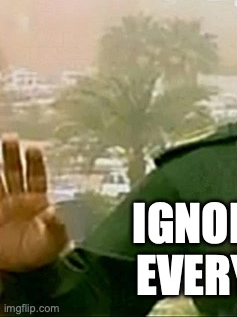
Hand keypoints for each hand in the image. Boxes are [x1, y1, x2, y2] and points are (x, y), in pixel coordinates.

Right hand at [0, 134, 68, 271]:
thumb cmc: (40, 253)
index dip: (35, 162)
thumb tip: (56, 212)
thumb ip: (57, 225)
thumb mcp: (54, 239)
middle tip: (10, 138)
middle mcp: (20, 199)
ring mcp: (3, 206)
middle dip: (12, 155)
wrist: (19, 272)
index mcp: (38, 201)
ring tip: (0, 144)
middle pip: (15, 172)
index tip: (33, 148)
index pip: (36, 176)